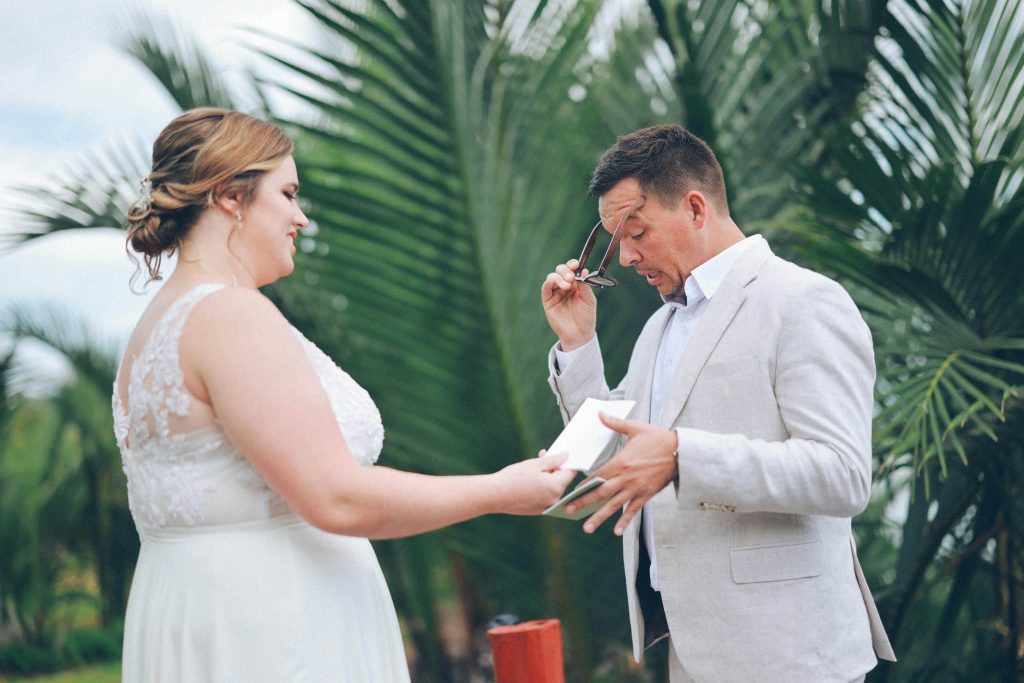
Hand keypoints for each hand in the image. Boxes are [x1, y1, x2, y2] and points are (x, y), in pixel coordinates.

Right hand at [494, 450, 574, 514]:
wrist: (495, 495)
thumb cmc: (514, 478)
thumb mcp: (535, 464)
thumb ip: (553, 460)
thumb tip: (566, 455)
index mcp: (556, 487)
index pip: (570, 472)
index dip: (565, 462)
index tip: (556, 455)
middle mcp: (554, 499)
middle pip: (562, 481)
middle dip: (554, 469)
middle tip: (541, 457)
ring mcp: (546, 507)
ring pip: (553, 488)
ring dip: (547, 478)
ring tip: (532, 469)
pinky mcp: (538, 511)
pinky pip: (545, 496)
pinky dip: (541, 488)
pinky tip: (529, 481)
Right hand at [541, 259, 596, 350]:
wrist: (580, 334)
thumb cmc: (586, 317)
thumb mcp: (589, 299)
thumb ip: (584, 284)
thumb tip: (583, 270)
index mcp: (575, 285)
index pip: (571, 270)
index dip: (572, 265)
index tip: (576, 264)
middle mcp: (564, 287)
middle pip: (560, 271)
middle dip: (565, 271)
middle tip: (571, 277)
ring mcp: (555, 293)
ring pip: (552, 277)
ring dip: (559, 277)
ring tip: (567, 285)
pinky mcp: (548, 301)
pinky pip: (545, 288)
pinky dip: (548, 282)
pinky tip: (553, 280)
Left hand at [565, 413, 677, 534]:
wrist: (680, 452)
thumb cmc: (657, 438)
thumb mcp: (635, 428)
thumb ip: (615, 423)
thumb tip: (600, 413)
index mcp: (621, 462)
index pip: (598, 475)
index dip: (584, 484)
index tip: (572, 492)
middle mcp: (626, 478)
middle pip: (601, 493)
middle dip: (583, 502)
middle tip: (568, 511)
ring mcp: (636, 488)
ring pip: (614, 505)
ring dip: (600, 517)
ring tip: (587, 528)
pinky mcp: (646, 494)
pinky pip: (633, 510)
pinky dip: (624, 521)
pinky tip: (616, 531)